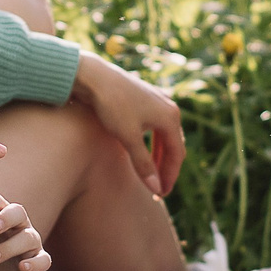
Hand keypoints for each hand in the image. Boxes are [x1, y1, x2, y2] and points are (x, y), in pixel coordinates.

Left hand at [72, 52, 185, 196]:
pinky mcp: (144, 100)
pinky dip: (151, 144)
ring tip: (151, 175)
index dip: (170, 176)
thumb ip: (143, 164)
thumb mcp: (128, 137)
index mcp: (170, 117)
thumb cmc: (112, 106)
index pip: (177, 154)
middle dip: (166, 168)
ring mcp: (157, 102)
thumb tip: (156, 189)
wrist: (93, 77)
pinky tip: (142, 153)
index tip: (160, 194)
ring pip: (164, 136)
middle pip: (173, 145)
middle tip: (158, 189)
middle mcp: (168, 108)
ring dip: (159, 157)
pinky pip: (155, 128)